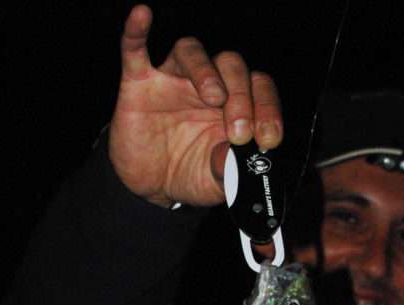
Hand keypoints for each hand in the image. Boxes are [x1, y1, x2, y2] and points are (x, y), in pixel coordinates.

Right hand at [109, 5, 282, 207]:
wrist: (151, 188)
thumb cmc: (190, 175)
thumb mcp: (219, 182)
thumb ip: (232, 170)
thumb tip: (242, 158)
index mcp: (234, 106)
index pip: (259, 89)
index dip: (268, 109)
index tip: (267, 139)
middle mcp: (207, 87)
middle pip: (231, 66)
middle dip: (241, 97)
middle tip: (239, 131)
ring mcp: (173, 81)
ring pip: (192, 51)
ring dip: (206, 70)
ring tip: (213, 97)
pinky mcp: (139, 85)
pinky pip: (135, 50)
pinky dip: (137, 32)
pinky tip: (143, 16)